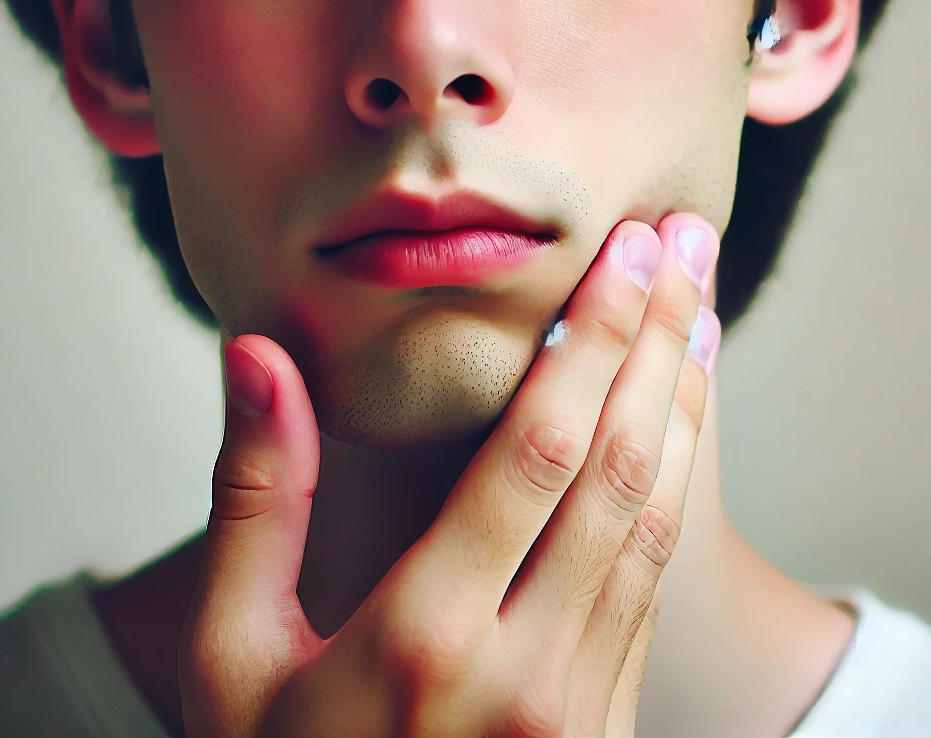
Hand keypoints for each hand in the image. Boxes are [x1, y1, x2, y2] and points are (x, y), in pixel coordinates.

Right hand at [179, 214, 721, 737]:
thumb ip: (255, 500)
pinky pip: (654, 586)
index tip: (626, 250)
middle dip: (659, 340)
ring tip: (701, 312)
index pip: (539, 450)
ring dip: (686, 407)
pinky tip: (679, 426)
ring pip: (656, 525)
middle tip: (684, 242)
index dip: (592, 338)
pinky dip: (676, 490)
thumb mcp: (230, 660)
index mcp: (422, 634)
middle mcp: (523, 667)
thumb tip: (254, 354)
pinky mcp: (609, 730)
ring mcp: (579, 708)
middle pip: (622, 469)